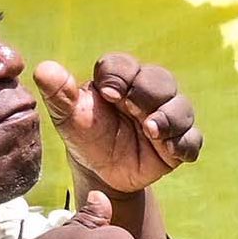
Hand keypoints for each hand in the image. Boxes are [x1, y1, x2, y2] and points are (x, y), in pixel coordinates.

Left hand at [31, 53, 198, 193]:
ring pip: (182, 107)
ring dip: (169, 118)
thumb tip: (44, 69)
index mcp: (120, 81)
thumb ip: (58, 94)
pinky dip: (185, 144)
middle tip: (133, 110)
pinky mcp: (179, 142)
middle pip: (161, 80)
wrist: (101, 173)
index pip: (126, 65)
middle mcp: (148, 93)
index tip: (107, 94)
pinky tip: (170, 151)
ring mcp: (167, 117)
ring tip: (151, 132)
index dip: (120, 76)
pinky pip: (193, 139)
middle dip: (148, 94)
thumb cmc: (85, 137)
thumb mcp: (68, 117)